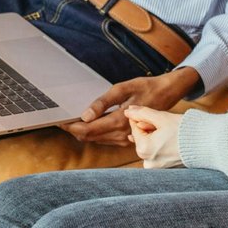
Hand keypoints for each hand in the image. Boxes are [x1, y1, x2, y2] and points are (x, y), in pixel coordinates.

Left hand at [63, 66, 200, 147]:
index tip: (59, 120)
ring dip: (84, 131)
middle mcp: (122, 135)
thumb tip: (85, 115)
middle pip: (89, 137)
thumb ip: (102, 102)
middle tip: (62, 118)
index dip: (70, 126)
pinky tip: (90, 122)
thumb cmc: (145, 87)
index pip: (87, 130)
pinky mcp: (127, 139)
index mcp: (119, 121)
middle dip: (74, 129)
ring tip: (73, 118)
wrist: (167, 93)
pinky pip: (105, 139)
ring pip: (96, 140)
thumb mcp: (122, 88)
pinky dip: (94, 132)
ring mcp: (125, 139)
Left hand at [125, 106, 183, 168]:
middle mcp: (147, 162)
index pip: (135, 128)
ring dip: (156, 136)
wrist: (208, 144)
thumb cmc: (185, 130)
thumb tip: (127, 111)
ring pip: (150, 144)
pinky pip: (158, 152)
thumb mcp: (161, 118)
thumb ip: (142, 113)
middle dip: (151, 128)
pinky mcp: (165, 168)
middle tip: (166, 125)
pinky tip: (173, 140)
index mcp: (143, 150)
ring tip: (171, 133)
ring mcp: (157, 167)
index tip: (158, 117)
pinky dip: (162, 144)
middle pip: (142, 137)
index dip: (145, 118)